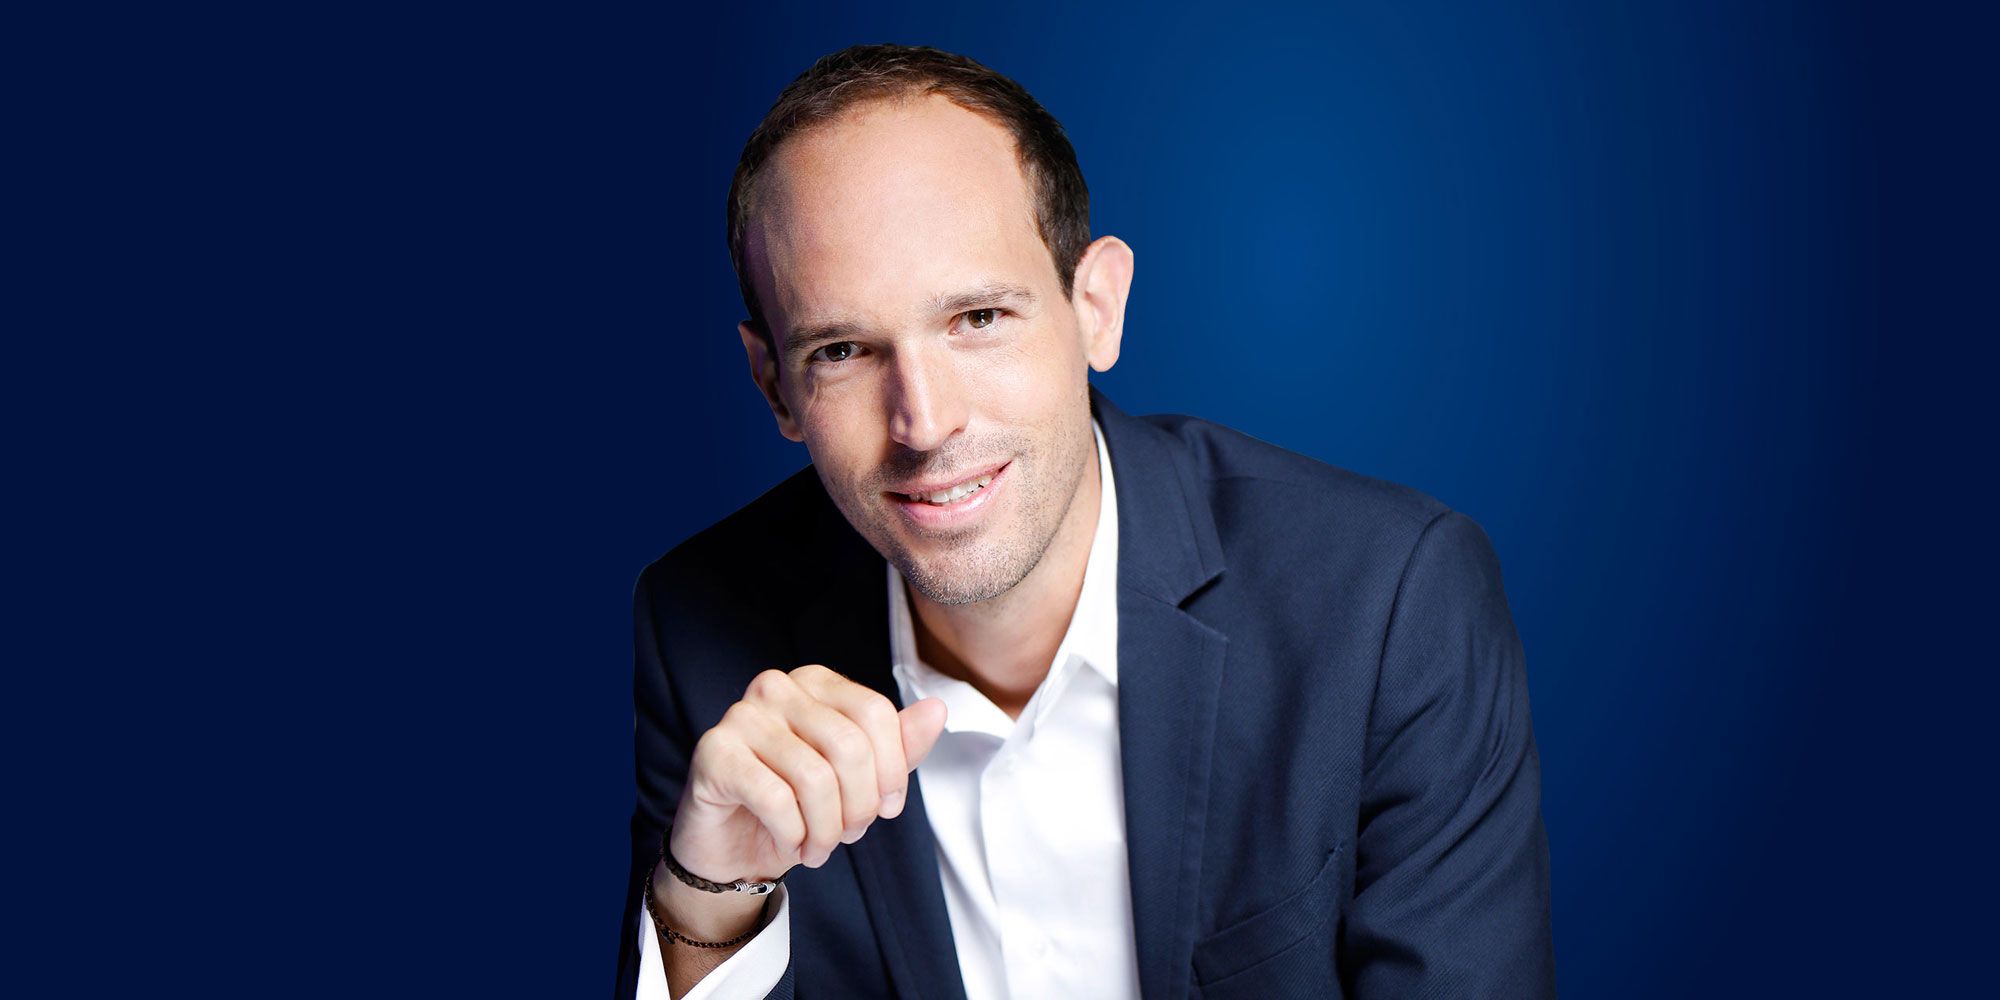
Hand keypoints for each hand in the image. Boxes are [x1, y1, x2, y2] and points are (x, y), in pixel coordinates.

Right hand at [670, 664, 947, 883]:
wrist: (734, 848)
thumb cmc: (799, 806)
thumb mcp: (859, 779)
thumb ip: (898, 746)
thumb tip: (937, 709)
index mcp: (816, 682)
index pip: (875, 712)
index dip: (893, 770)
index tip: (889, 809)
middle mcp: (776, 687)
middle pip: (848, 745)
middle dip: (860, 806)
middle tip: (850, 835)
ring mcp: (741, 716)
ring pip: (814, 778)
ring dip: (826, 830)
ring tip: (820, 847)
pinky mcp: (714, 753)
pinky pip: (775, 799)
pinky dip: (793, 835)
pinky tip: (790, 844)